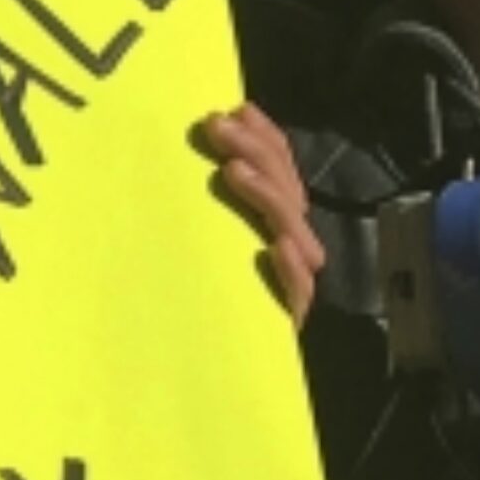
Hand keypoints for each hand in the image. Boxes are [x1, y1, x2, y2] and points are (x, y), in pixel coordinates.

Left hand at [198, 102, 324, 328]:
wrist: (197, 370)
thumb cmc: (182, 297)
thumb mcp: (191, 235)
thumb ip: (199, 200)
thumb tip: (188, 142)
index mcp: (268, 220)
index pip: (278, 168)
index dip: (264, 136)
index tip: (236, 109)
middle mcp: (285, 244)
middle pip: (287, 189)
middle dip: (258, 152)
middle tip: (218, 128)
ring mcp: (289, 280)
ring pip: (293, 227)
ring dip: (268, 194)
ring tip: (232, 171)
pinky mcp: (285, 318)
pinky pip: (297, 291)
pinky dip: (290, 267)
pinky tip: (277, 248)